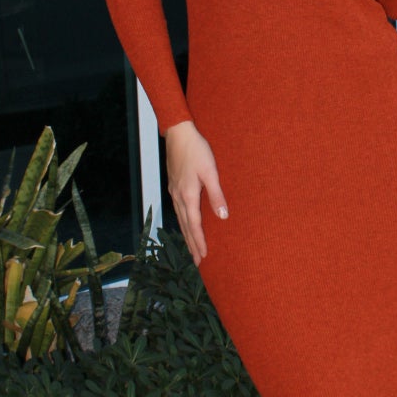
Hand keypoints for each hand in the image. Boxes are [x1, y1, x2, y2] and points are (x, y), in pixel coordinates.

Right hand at [164, 120, 227, 265]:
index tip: (204, 257)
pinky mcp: (174, 187)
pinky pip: (179, 211)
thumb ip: (216, 194)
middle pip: (186, 227)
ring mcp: (174, 192)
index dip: (199, 242)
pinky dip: (183, 223)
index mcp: (188, 196)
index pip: (194, 226)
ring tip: (192, 249)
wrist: (178, 134)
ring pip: (181, 220)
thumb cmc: (196, 150)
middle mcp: (179, 197)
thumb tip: (222, 216)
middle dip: (192, 245)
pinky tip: (186, 225)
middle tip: (198, 262)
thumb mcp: (210, 171)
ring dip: (187, 236)